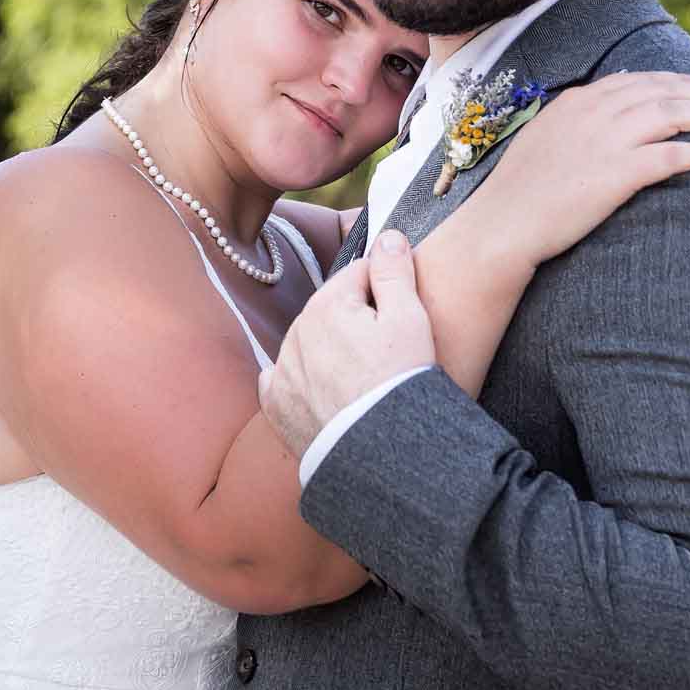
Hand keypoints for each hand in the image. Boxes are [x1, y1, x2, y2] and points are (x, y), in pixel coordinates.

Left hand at [259, 229, 435, 455]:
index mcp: (328, 303)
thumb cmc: (400, 381)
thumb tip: (388, 235)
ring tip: (364, 377)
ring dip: (332, 349)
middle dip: (357, 320)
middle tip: (388, 351)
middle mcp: (296, 331)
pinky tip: (327, 392)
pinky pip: (285, 380)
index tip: (403, 314)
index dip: (387, 290)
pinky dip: (303, 382)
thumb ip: (395, 271)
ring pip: (310, 343)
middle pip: (334, 309)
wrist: (379, 454)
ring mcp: (283, 370)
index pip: (359, 275)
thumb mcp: (411, 318)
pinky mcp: (278, 405)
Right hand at [472, 72, 689, 270]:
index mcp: (577, 102)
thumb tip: (613, 94)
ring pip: (672, 114)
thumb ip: (578, 115)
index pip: (637, 81)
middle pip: (662, 91)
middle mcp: (595, 112)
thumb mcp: (545, 137)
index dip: (675, 81)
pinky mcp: (619, 173)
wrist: (504, 223)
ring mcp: (608, 141)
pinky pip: (671, 156)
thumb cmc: (520, 191)